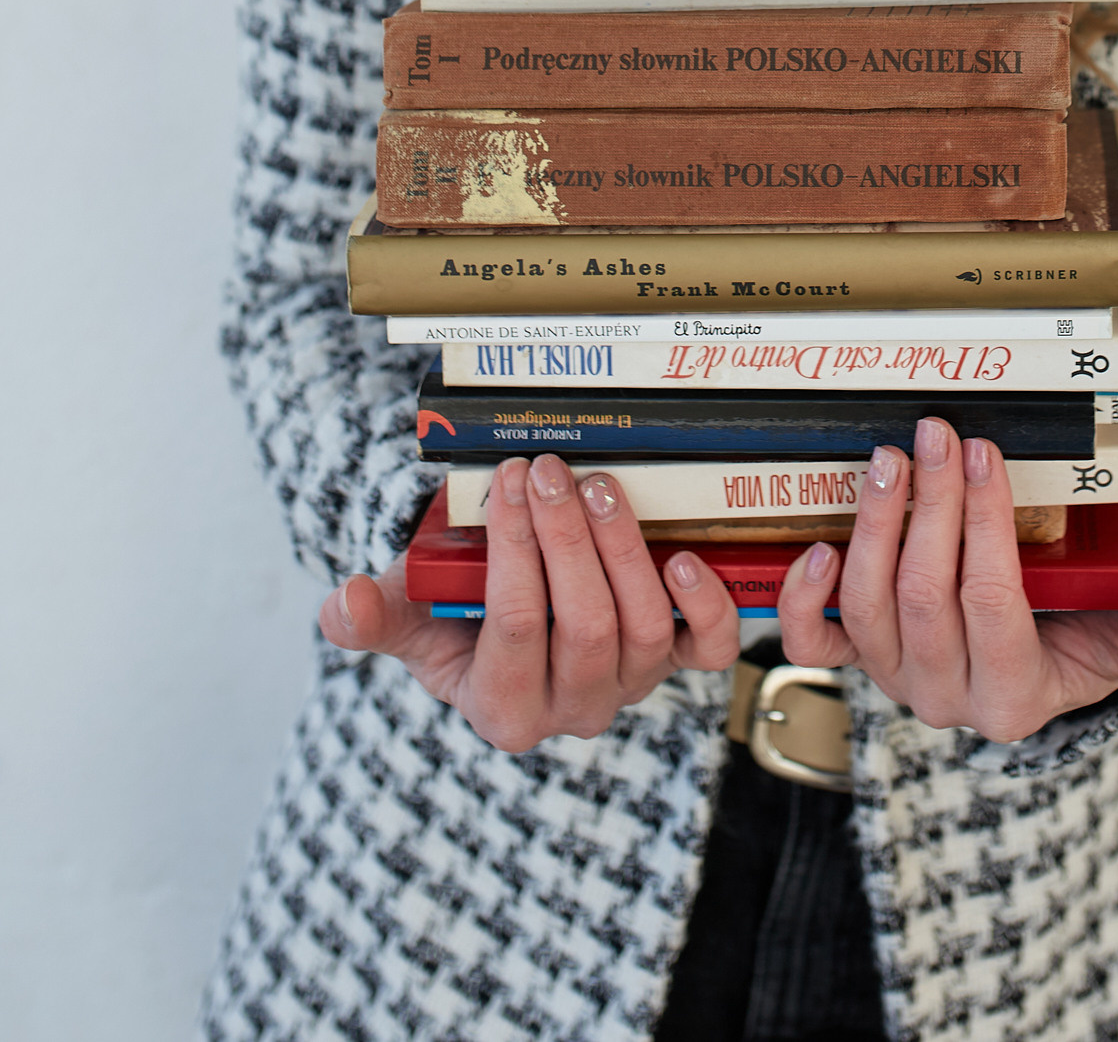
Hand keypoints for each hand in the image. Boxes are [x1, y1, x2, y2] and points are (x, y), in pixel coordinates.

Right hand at [318, 455, 740, 749]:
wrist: (502, 617)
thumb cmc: (453, 611)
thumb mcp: (404, 615)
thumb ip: (372, 616)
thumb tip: (344, 604)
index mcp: (503, 709)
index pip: (515, 628)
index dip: (514, 551)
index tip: (508, 480)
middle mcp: (573, 708)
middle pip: (587, 627)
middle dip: (568, 540)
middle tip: (549, 470)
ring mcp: (630, 684)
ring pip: (643, 628)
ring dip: (623, 548)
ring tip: (598, 485)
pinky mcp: (675, 658)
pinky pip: (709, 647)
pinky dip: (706, 604)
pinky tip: (683, 554)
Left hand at [777, 417, 1117, 742]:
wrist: (1031, 670)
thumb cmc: (1075, 641)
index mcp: (1013, 697)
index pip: (992, 602)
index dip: (985, 525)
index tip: (984, 454)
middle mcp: (945, 697)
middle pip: (925, 595)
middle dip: (932, 506)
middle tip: (939, 434)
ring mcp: (894, 678)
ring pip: (869, 606)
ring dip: (876, 525)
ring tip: (890, 459)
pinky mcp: (857, 661)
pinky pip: (816, 642)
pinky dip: (805, 597)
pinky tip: (817, 545)